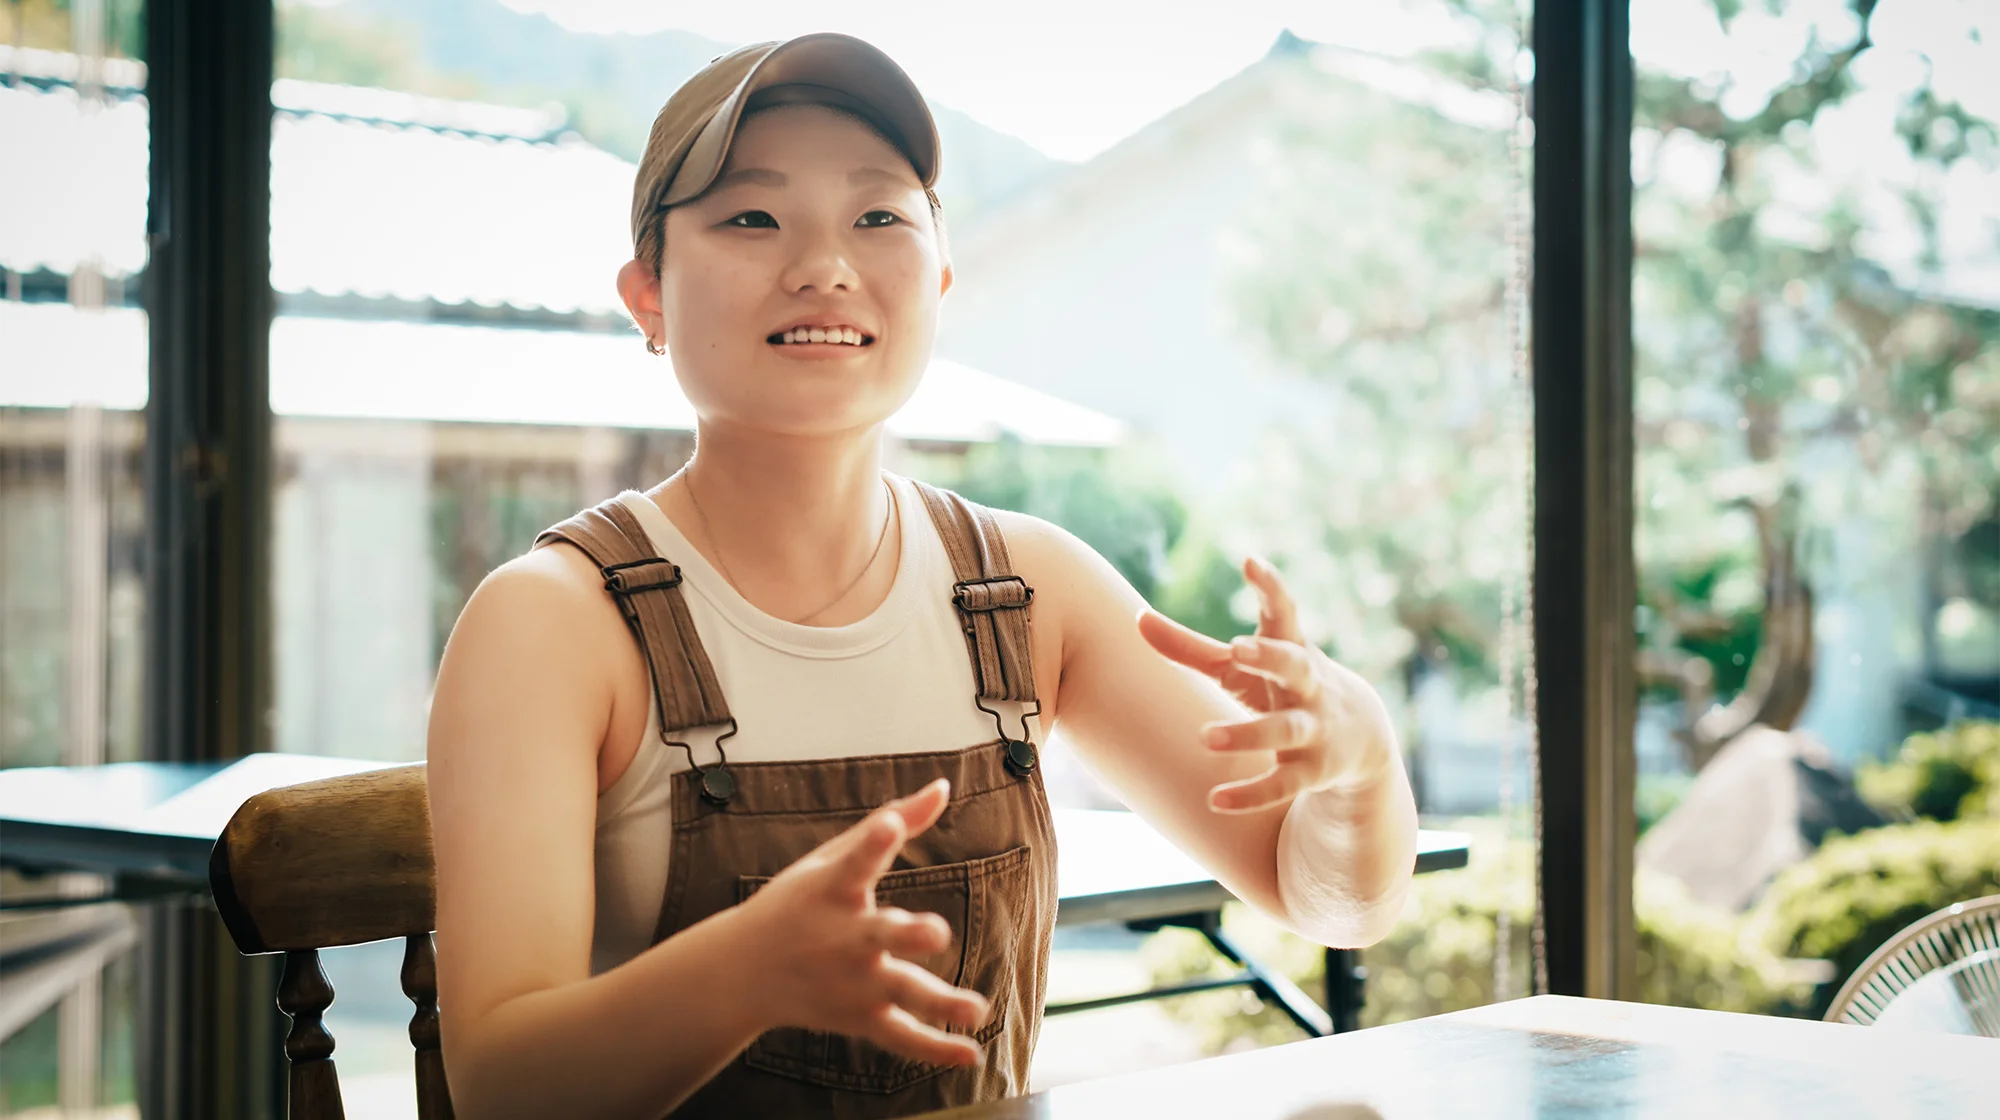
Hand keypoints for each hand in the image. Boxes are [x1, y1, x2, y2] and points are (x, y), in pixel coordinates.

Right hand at [732, 779, 992, 1065]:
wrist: (741, 972)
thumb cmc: (797, 902)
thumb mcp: (833, 857)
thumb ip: (894, 821)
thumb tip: (943, 786)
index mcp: (832, 889)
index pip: (855, 860)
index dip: (874, 841)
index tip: (888, 826)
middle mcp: (842, 937)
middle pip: (879, 935)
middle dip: (907, 934)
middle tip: (936, 932)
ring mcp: (851, 982)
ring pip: (899, 992)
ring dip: (939, 1003)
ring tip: (977, 1010)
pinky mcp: (858, 1017)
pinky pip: (899, 1037)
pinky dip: (933, 1049)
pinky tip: (969, 1054)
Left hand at [1138, 556, 1397, 813]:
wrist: (1361, 739)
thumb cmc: (1282, 686)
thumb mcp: (1240, 667)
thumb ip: (1190, 647)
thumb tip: (1136, 618)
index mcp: (1291, 648)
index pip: (1285, 611)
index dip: (1270, 587)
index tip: (1250, 561)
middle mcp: (1308, 685)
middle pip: (1295, 664)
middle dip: (1271, 656)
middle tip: (1238, 648)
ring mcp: (1314, 728)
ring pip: (1285, 729)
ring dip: (1248, 734)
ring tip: (1205, 737)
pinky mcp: (1314, 771)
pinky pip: (1283, 784)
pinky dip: (1251, 793)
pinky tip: (1216, 800)